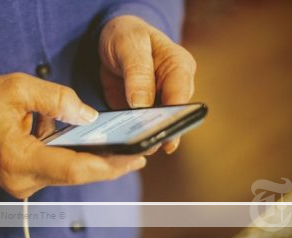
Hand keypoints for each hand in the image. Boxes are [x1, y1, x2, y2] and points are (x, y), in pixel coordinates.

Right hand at [0, 73, 145, 198]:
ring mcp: (23, 184)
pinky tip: (88, 144)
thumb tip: (88, 115)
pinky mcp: (25, 179)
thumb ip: (56, 99)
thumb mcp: (16, 89)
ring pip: (69, 174)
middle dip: (109, 165)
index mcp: (18, 157)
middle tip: (136, 153)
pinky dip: (74, 157)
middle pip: (77, 175)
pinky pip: (57, 170)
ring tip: (120, 147)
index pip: (74, 168)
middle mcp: (23, 179)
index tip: (133, 158)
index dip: (108, 165)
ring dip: (93, 160)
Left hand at [99, 16, 195, 153]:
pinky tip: (119, 143)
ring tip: (129, 148)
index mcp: (179, 66)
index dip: (175, 118)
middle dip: (158, 132)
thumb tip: (142, 105)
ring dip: (142, 137)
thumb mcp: (130, 45)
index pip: (181, 96)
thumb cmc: (126, 35)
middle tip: (144, 146)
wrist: (111, 40)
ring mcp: (157, 102)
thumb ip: (138, 72)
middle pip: (170, 116)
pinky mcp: (140, 112)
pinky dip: (128, 135)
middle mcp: (172, 88)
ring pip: (154, 126)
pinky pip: (137, 127)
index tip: (164, 137)